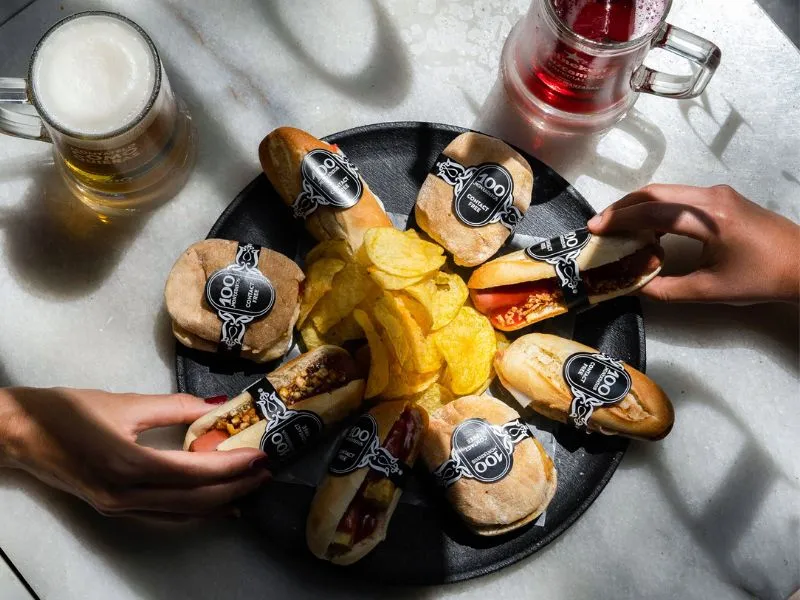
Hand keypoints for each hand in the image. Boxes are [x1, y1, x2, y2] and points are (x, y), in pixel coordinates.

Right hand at [0, 387, 269, 518]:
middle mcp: (127, 495)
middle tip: (266, 473)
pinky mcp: (114, 508)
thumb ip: (177, 407)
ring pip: (182, 513)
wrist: (18, 433)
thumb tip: (220, 406)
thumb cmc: (67, 412)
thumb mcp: (126, 403)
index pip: (196, 472)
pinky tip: (212, 503)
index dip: (233, 466)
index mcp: (131, 466)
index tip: (262, 456)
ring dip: (219, 503)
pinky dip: (193, 510)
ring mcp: (119, 507)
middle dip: (236, 488)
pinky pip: (164, 516)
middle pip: (195, 500)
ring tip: (248, 488)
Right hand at [588, 184, 799, 303]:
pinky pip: (679, 197)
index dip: (620, 220)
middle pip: (655, 193)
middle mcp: (712, 197)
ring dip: (637, 206)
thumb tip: (635, 286)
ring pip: (666, 191)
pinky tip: (646, 226)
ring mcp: (718, 194)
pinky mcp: (721, 198)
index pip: (654, 211)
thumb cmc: (760, 279)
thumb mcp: (709, 291)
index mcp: (710, 218)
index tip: (595, 229)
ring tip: (616, 226)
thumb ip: (667, 289)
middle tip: (598, 224)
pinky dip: (655, 208)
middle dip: (622, 207)